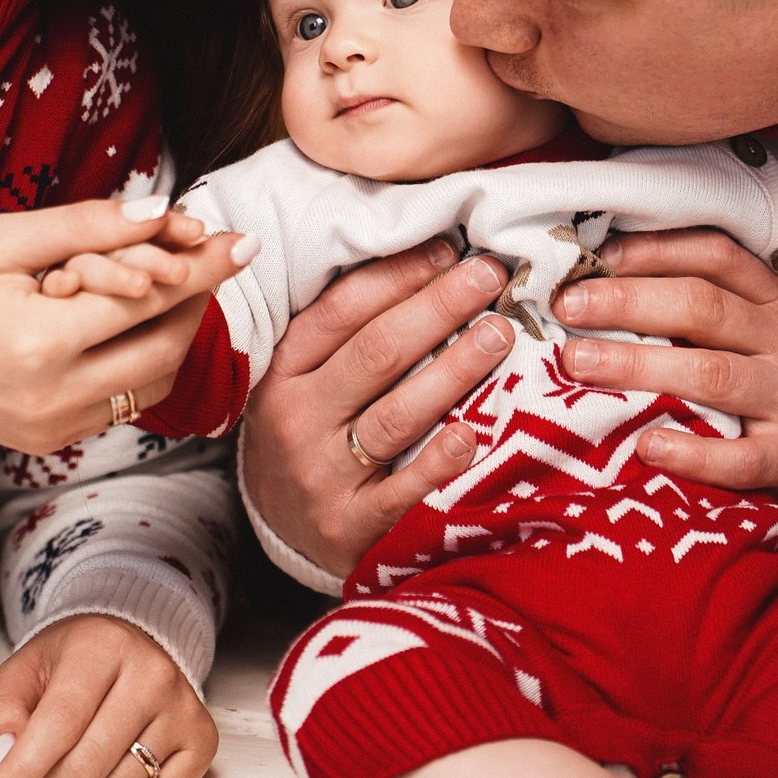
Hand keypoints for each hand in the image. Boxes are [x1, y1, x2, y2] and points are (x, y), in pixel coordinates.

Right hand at [0, 197, 249, 454]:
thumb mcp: (7, 239)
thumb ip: (89, 226)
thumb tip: (162, 214)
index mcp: (41, 342)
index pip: (150, 299)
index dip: (203, 267)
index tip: (242, 242)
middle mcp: (54, 396)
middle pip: (165, 349)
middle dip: (197, 303)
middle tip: (208, 263)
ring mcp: (52, 427)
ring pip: (152, 387)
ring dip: (175, 337)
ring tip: (175, 292)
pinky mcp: (48, 441)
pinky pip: (120, 407)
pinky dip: (140, 368)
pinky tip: (132, 329)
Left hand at [0, 614, 215, 777]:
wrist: (132, 640)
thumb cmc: (75, 660)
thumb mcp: (24, 671)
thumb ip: (3, 715)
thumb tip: (5, 761)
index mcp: (103, 646)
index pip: (58, 724)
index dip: (20, 774)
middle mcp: (153, 674)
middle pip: (87, 767)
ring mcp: (184, 708)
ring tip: (70, 767)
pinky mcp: (202, 741)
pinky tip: (109, 770)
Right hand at [237, 239, 515, 578]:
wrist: (278, 527)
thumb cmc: (309, 431)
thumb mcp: (303, 377)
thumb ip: (348, 330)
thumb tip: (428, 260)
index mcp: (284, 370)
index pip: (342, 311)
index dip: (398, 276)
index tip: (448, 250)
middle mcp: (297, 417)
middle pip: (376, 353)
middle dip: (438, 308)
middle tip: (488, 277)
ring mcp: (322, 474)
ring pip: (396, 415)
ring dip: (453, 370)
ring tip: (499, 335)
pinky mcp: (350, 526)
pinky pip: (402, 490)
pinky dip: (437, 462)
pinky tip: (472, 436)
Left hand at [552, 228, 777, 546]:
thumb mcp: (776, 339)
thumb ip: (715, 317)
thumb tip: (610, 294)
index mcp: (777, 306)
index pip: (716, 257)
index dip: (655, 250)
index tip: (596, 255)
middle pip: (702, 307)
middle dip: (628, 302)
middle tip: (567, 306)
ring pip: (712, 373)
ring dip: (638, 366)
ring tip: (579, 365)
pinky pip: (740, 456)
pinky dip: (691, 452)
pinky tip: (646, 447)